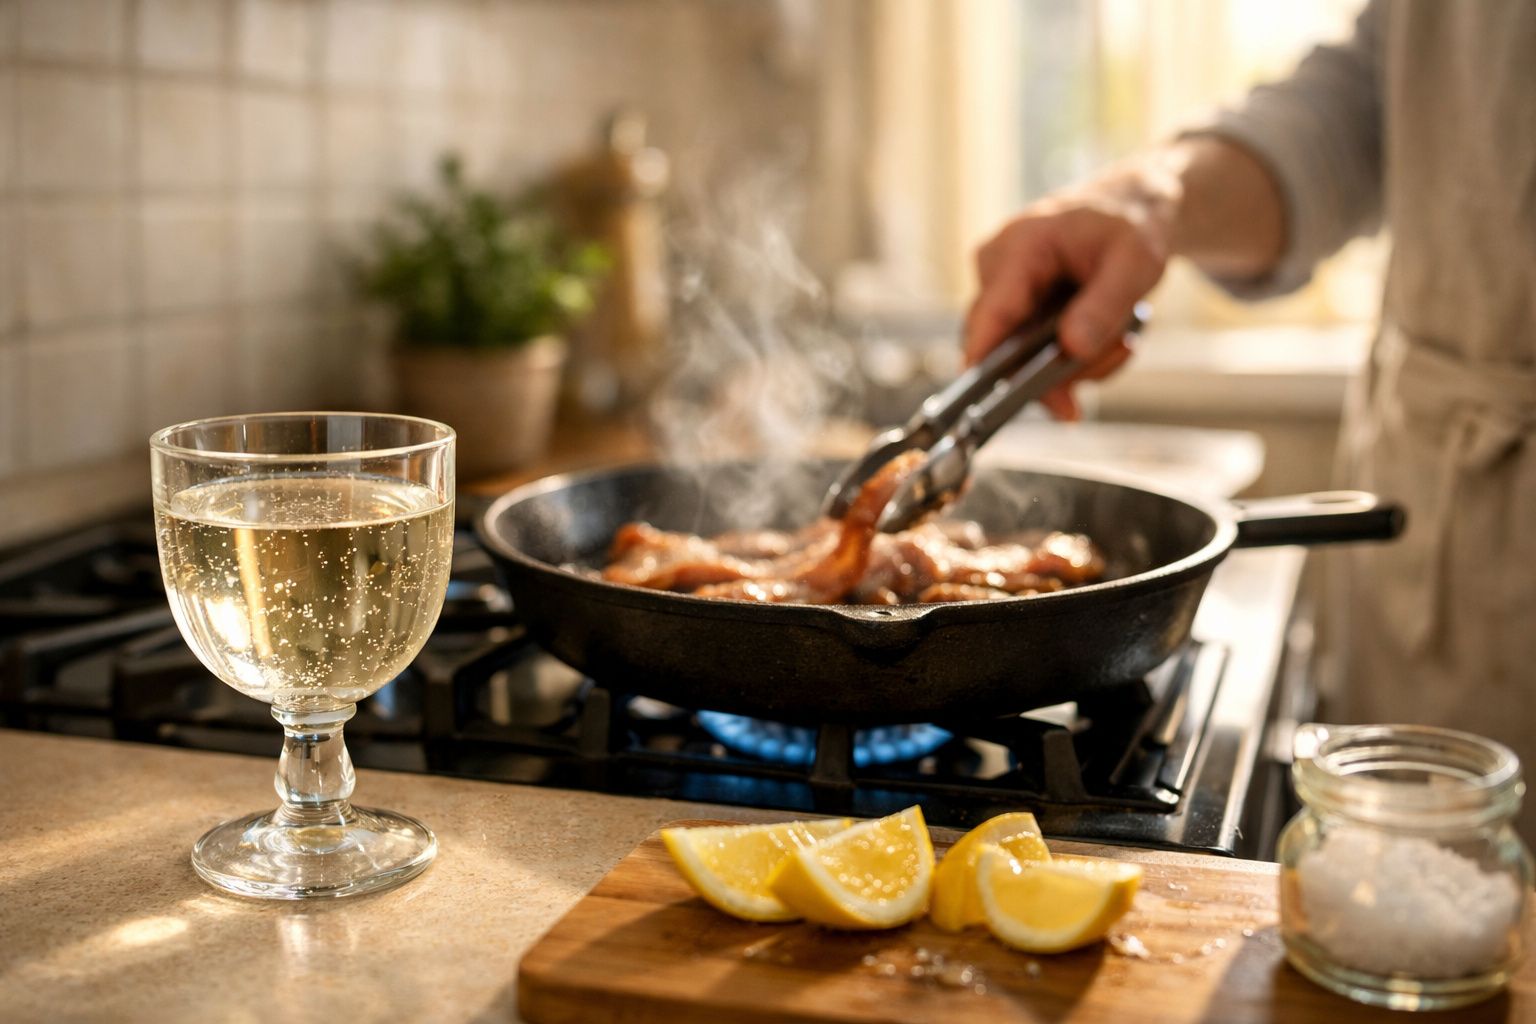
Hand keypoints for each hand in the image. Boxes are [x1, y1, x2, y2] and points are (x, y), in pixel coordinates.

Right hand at [963, 158, 1177, 419]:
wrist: (1133, 204)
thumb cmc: (1133, 221)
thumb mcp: (1135, 262)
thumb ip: (1104, 306)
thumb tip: (1072, 349)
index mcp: (1020, 248)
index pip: (990, 315)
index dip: (987, 360)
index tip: (996, 400)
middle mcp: (998, 269)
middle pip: (1004, 347)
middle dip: (1061, 369)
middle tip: (1119, 354)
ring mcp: (1004, 290)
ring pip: (1022, 358)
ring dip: (1077, 363)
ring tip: (1124, 338)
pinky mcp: (1017, 308)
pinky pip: (1033, 353)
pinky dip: (1075, 356)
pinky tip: (1108, 336)